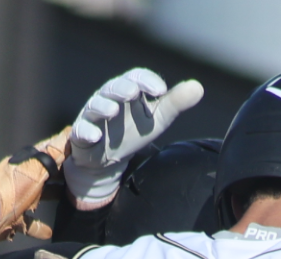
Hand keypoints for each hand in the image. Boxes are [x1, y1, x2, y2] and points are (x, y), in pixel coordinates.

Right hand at [63, 68, 203, 206]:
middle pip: (114, 88)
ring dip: (103, 106)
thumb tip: (198, 87)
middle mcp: (109, 98)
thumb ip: (176, 103)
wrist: (108, 158)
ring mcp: (93, 115)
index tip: (161, 90)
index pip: (136, 77)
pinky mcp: (81, 133)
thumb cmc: (133, 130)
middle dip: (123, 88)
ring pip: (95, 106)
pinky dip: (86, 131)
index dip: (147, 81)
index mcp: (128, 90)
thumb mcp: (157, 118)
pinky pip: (81, 130)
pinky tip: (93, 136)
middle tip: (133, 92)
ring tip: (113, 110)